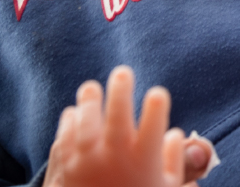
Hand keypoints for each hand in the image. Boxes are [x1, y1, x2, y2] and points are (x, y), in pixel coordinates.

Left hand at [46, 66, 215, 186]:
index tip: (157, 95)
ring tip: (91, 89)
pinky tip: (74, 115)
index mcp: (144, 158)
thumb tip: (176, 134)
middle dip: (122, 87)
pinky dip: (70, 122)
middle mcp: (114, 154)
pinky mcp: (63, 166)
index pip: (155, 116)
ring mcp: (85, 159)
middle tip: (123, 73)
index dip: (157, 103)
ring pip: (86, 115)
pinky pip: (66, 133)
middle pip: (118, 107)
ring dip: (90, 100)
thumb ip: (176, 161)